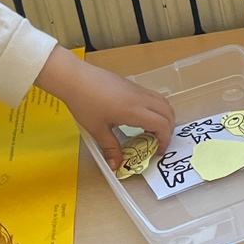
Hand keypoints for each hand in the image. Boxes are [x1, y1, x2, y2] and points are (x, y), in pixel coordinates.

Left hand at [33, 46, 175, 170]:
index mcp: (135, 111)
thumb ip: (110, 147)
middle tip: (158, 142)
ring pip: (164, 102)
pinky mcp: (133, 85)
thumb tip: (116, 165)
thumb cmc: (84, 103)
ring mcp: (138, 90)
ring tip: (152, 129)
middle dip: (168, 129)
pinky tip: (140, 117)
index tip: (157, 151)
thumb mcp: (97, 129)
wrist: (74, 78)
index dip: (165, 140)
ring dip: (165, 117)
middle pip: (168, 113)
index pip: (162, 125)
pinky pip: (154, 97)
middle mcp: (142, 99)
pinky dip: (157, 109)